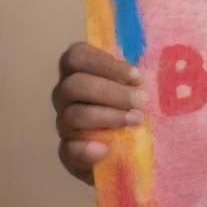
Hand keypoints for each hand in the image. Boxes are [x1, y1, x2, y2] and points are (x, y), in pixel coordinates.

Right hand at [51, 41, 146, 183]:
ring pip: (74, 115)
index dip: (105, 64)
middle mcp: (64, 93)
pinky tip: (104, 150)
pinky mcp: (67, 150)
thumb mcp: (132, 82)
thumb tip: (142, 76)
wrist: (125, 143)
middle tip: (141, 101)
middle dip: (112, 92)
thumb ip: (132, 73)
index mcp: (78, 69)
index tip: (137, 77)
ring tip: (135, 120)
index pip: (77, 56)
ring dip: (108, 116)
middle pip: (75, 85)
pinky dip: (85, 150)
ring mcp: (63, 122)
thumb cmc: (131, 99)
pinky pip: (67, 149)